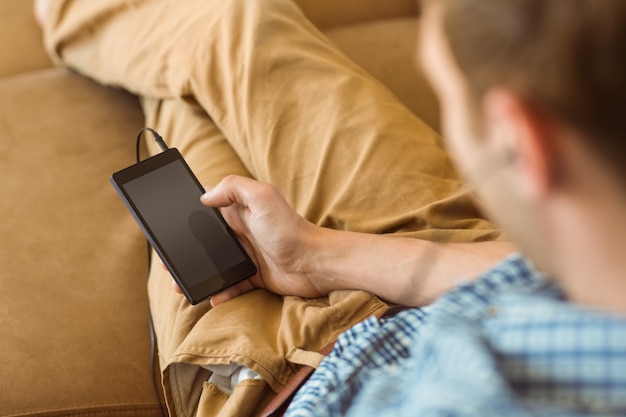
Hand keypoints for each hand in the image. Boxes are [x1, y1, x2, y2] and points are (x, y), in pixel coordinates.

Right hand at [178, 175, 327, 305]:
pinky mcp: (256, 276)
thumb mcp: (263, 197)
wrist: (315, 263)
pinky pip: (232, 285)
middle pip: (205, 242)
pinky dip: (221, 292)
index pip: (207, 211)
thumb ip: (233, 187)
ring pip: (215, 266)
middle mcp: (241, 232)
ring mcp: (248, 255)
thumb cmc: (291, 229)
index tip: (168, 229)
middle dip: (186, 253)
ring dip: (198, 275)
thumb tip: (205, 195)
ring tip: (182, 286)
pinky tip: (211, 297)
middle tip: (169, 265)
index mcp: (239, 211)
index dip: (188, 218)